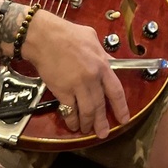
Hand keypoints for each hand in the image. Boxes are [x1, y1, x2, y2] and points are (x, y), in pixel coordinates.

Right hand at [22, 10, 129, 139]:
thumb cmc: (67, 34)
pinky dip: (72, 120)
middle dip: (102, 122)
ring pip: (87, 111)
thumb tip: (110, 63)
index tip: (124, 119)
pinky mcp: (62, 91)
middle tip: (103, 133)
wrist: (43, 36)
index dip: (121, 107)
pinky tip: (73, 125)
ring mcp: (77, 85)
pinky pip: (70, 110)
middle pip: (100, 105)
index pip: (116, 91)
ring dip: (88, 124)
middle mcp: (92, 78)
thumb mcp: (92, 38)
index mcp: (102, 65)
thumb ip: (103, 54)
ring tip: (87, 131)